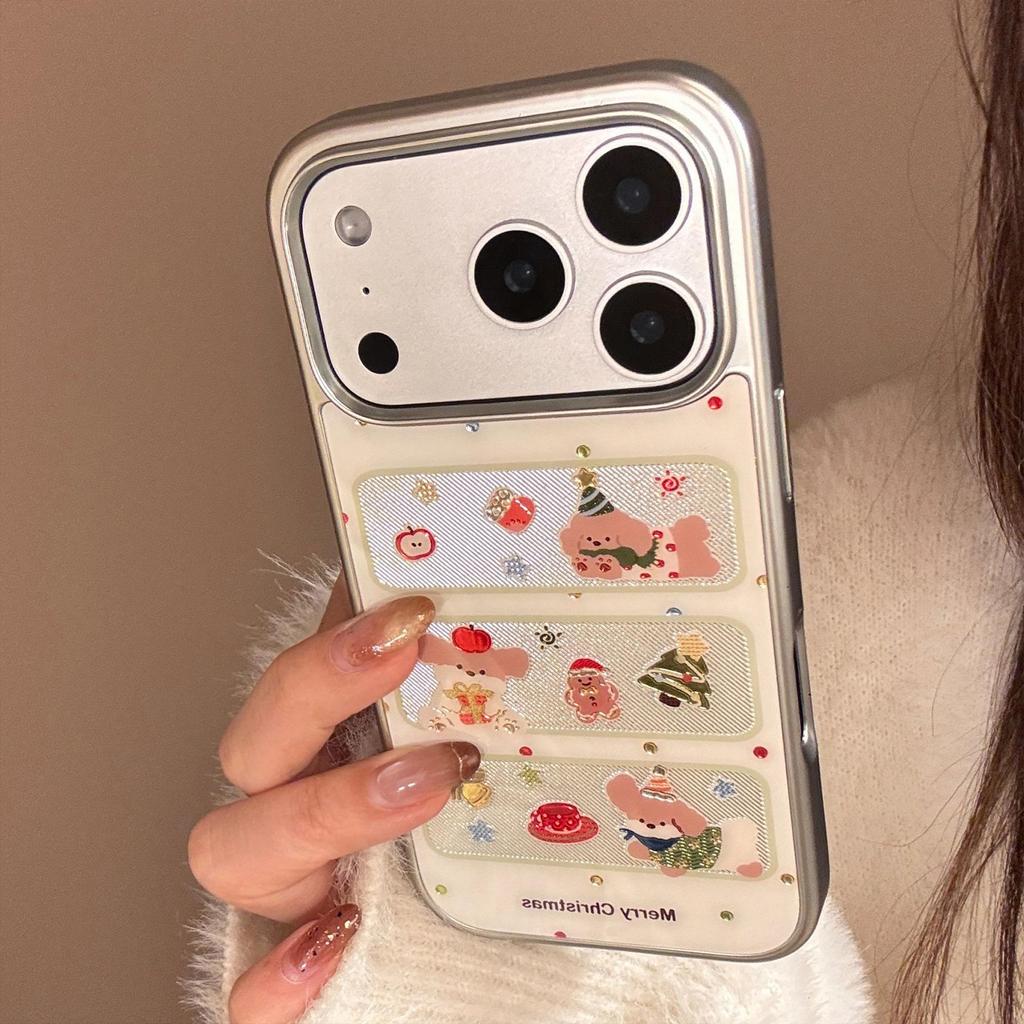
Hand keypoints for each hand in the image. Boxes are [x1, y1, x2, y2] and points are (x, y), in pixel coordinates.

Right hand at [188, 582, 478, 1023]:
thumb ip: (493, 696)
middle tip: (403, 654)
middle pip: (254, 740)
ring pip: (233, 848)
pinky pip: (250, 990)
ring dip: (320, 809)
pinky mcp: (294, 977)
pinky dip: (277, 972)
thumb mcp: (494, 760)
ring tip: (424, 786)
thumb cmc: (487, 845)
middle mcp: (299, 807)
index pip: (306, 671)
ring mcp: (290, 891)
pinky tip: (339, 939)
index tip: (410, 604)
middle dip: (317, 688)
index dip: (335, 632)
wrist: (488, 961)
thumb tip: (559, 608)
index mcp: (335, 747)